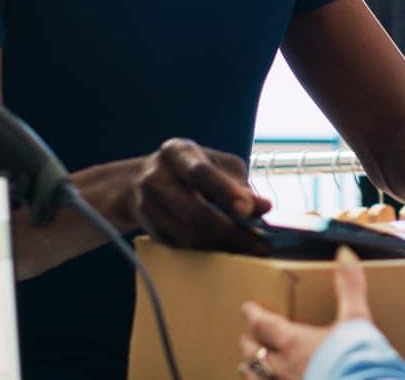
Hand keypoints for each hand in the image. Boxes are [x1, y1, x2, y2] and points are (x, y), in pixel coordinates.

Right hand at [131, 138, 271, 253]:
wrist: (140, 180)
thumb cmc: (191, 168)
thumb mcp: (217, 165)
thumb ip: (240, 184)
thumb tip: (264, 207)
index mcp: (177, 152)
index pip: (201, 173)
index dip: (227, 192)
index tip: (249, 211)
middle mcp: (157, 177)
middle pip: (195, 211)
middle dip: (232, 232)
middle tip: (261, 245)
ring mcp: (147, 205)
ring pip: (189, 235)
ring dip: (224, 246)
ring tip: (252, 250)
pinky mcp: (149, 229)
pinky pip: (183, 246)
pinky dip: (209, 251)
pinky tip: (229, 250)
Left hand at [239, 247, 371, 378]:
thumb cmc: (357, 357)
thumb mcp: (356, 318)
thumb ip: (349, 286)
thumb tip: (344, 253)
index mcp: (294, 342)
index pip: (264, 324)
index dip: (253, 314)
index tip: (246, 307)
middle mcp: (282, 367)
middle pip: (253, 353)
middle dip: (248, 343)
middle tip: (246, 336)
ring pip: (254, 377)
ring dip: (249, 369)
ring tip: (245, 366)